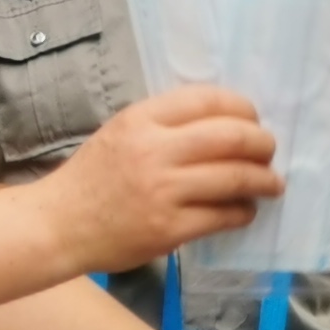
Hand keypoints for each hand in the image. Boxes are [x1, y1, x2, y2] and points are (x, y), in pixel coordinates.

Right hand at [44, 87, 280, 272]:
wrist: (58, 225)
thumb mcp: (121, 132)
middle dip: (262, 143)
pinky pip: (223, 216)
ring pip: (235, 177)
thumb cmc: (92, 178)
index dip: (243, 108)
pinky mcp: (169, 228)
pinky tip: (244, 210)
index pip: (209, 100)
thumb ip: (164, 123)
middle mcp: (154, 151)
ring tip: (271, 184)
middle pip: (232, 137)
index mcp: (142, 119)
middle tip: (269, 151)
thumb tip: (224, 123)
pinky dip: (243, 212)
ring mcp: (163, 192)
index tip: (253, 120)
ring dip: (263, 180)